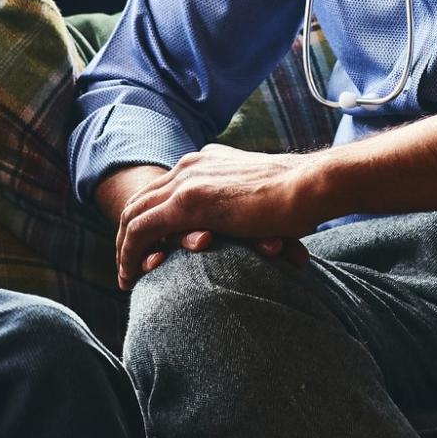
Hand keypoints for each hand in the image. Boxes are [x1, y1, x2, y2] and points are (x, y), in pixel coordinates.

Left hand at [115, 145, 325, 289]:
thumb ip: (242, 205)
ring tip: (125, 277)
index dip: (150, 217)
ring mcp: (188, 181)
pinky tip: (133, 275)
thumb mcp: (260, 196)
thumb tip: (249, 227)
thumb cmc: (299, 198)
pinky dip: (131, 252)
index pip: (164, 189)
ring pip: (134, 214)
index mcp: (207, 160)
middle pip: (142, 200)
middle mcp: (191, 165)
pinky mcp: (189, 202)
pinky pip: (142, 229)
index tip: (150, 247)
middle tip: (126, 266)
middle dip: (128, 234)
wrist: (312, 185)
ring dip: (124, 248)